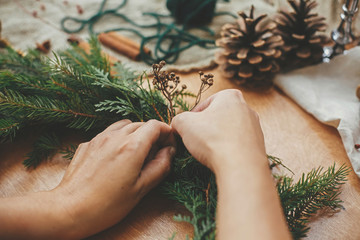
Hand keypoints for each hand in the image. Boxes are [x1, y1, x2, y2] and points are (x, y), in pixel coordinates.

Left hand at [54, 119, 175, 238]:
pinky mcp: (87, 144)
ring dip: (135, 133)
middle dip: (152, 134)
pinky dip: (118, 138)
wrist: (70, 209)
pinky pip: (108, 133)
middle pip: (141, 123)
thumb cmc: (107, 204)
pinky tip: (116, 156)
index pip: (155, 125)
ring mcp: (99, 138)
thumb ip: (160, 166)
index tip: (169, 145)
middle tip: (156, 152)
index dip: (166, 133)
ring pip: (124, 125)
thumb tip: (169, 151)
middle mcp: (115, 136)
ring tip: (136, 152)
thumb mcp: (141, 188)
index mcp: (132, 146)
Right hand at [171, 89, 265, 174]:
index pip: (205, 103)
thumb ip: (178, 119)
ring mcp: (255, 127)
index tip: (186, 128)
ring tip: (208, 151)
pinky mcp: (258, 145)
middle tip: (195, 139)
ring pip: (229, 131)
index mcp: (230, 96)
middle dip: (206, 127)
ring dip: (217, 139)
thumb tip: (177, 124)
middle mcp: (246, 108)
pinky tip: (221, 158)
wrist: (241, 166)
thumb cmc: (213, 139)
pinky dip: (228, 150)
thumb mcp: (185, 124)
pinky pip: (238, 145)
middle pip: (218, 117)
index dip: (192, 116)